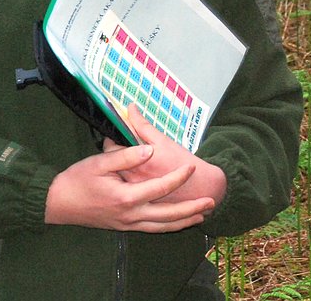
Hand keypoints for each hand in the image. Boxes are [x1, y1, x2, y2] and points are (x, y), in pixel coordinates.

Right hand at [44, 138, 212, 232]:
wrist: (57, 204)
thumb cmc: (77, 180)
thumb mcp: (100, 162)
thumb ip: (126, 156)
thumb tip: (149, 150)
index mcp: (126, 198)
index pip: (160, 188)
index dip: (178, 177)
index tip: (192, 167)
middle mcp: (130, 215)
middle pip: (168, 215)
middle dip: (191, 209)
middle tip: (211, 202)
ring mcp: (127, 224)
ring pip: (161, 226)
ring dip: (183, 221)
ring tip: (202, 216)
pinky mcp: (124, 226)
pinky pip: (152, 229)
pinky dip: (168, 227)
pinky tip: (177, 223)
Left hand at [110, 104, 226, 206]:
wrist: (200, 188)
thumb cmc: (182, 163)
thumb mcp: (163, 141)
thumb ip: (143, 126)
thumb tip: (130, 108)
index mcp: (136, 163)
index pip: (111, 148)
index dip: (112, 139)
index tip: (117, 135)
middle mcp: (131, 180)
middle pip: (110, 164)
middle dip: (113, 153)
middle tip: (120, 146)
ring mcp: (134, 194)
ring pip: (115, 177)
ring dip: (117, 167)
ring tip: (126, 161)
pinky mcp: (138, 202)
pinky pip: (124, 188)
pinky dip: (124, 180)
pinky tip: (133, 174)